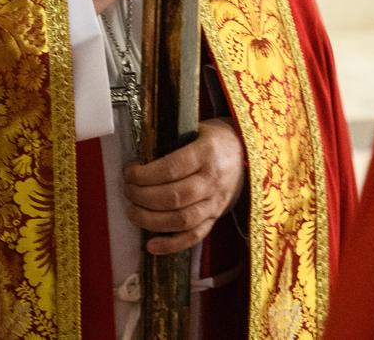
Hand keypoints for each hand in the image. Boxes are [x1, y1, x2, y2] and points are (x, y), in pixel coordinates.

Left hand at [124, 118, 245, 254]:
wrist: (245, 152)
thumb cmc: (214, 139)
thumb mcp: (195, 128)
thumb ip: (171, 141)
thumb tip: (137, 155)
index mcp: (206, 153)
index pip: (170, 169)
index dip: (144, 175)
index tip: (129, 173)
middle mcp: (213, 180)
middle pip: (173, 197)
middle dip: (143, 197)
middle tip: (128, 191)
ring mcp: (216, 202)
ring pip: (182, 220)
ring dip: (151, 221)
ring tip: (132, 212)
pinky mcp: (216, 218)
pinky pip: (194, 237)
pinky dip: (171, 245)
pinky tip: (151, 246)